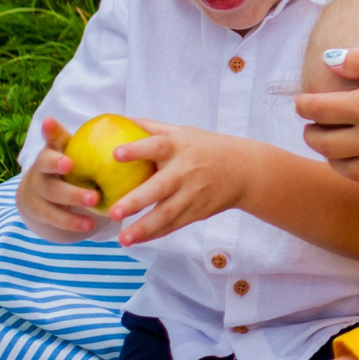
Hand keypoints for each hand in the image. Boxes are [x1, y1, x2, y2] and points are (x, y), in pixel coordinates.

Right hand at [16, 118, 100, 239]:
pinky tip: (90, 225)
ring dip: (72, 196)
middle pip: (45, 162)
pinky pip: (54, 217)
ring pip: (51, 192)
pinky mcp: (38, 210)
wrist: (44, 198)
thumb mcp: (83, 156)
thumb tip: (144, 133)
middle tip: (73, 165)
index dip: (50, 129)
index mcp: (54, 149)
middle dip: (58, 163)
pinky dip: (71, 221)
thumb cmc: (76, 170)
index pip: (51, 136)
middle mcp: (42, 166)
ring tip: (94, 200)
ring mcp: (37, 189)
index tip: (51, 121)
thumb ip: (104, 146)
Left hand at [106, 121, 260, 244]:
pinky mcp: (197, 212)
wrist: (245, 170)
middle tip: (113, 212)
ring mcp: (192, 194)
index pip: (156, 147)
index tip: (115, 154)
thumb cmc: (205, 148)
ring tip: (122, 239)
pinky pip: (173, 225)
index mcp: (179, 148)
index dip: (136, 149)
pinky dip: (154, 234)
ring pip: (166, 214)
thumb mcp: (182, 132)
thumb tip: (118, 119)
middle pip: (159, 188)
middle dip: (136, 201)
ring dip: (144, 227)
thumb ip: (151, 128)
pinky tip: (136, 239)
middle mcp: (185, 172)